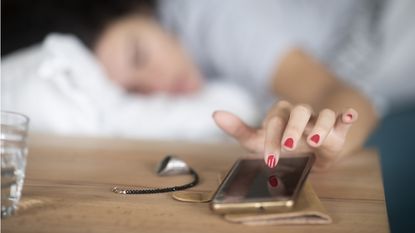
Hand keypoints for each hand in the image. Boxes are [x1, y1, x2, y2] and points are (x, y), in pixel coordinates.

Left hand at [213, 100, 357, 169]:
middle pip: (299, 111)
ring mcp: (318, 120)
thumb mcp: (258, 141)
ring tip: (315, 141)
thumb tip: (215, 113)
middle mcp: (300, 114)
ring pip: (323, 114)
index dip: (271, 138)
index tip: (270, 159)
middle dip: (293, 128)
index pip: (275, 119)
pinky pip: (342, 118)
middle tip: (289, 146)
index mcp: (280, 115)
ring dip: (320, 126)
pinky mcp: (337, 129)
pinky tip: (348, 117)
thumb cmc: (280, 145)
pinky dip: (347, 116)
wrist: (307, 153)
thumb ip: (238, 129)